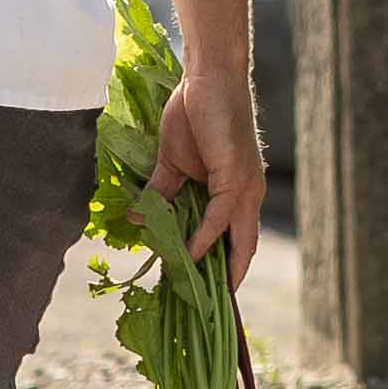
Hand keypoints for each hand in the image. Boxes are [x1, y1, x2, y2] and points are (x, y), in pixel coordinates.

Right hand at [151, 67, 267, 293]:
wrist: (208, 77)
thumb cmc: (195, 113)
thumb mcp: (173, 162)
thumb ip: (162, 191)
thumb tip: (141, 219)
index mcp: (235, 192)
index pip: (234, 241)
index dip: (222, 269)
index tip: (205, 296)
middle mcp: (247, 194)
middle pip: (241, 249)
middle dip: (226, 281)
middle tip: (207, 311)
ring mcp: (245, 187)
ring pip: (235, 238)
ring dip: (215, 267)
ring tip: (195, 292)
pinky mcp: (236, 177)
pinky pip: (221, 216)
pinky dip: (206, 237)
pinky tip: (190, 254)